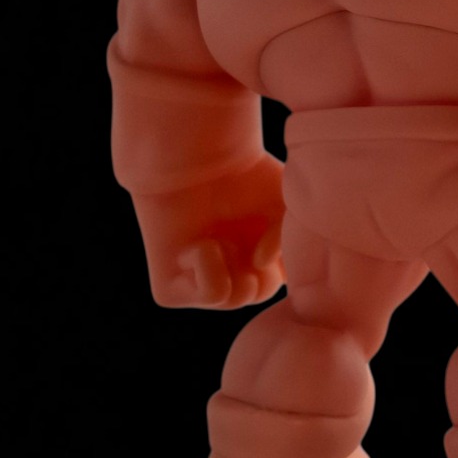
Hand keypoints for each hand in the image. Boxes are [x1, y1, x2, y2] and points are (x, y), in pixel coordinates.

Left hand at [132, 155, 285, 308]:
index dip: (284, 258)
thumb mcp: (286, 208)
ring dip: (235, 261)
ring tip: (219, 235)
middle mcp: (223, 272)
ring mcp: (196, 283)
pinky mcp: (170, 291)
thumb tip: (259, 264)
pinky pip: (212, 293)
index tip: (274, 228)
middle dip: (261, 261)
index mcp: (252, 257)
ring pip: (238, 299)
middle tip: (246, 233)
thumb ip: (288, 244)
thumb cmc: (244, 175)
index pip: (280, 280)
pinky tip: (198, 240)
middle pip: (260, 293)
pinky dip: (212, 263)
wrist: (195, 158)